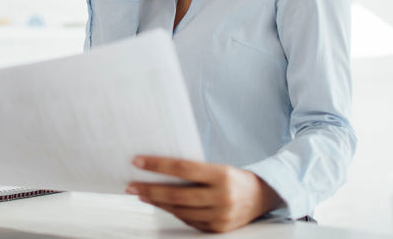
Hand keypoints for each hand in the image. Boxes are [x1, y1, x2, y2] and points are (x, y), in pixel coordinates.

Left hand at [125, 156, 282, 233]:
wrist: (261, 197)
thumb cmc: (233, 177)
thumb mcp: (217, 167)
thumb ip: (193, 169)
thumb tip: (159, 167)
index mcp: (222, 175)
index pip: (182, 168)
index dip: (157, 164)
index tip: (137, 161)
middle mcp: (222, 197)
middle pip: (177, 194)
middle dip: (150, 189)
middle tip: (130, 184)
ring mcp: (220, 216)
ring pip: (179, 210)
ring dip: (156, 202)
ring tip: (140, 193)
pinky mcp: (217, 229)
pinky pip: (187, 220)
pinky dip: (171, 212)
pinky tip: (160, 204)